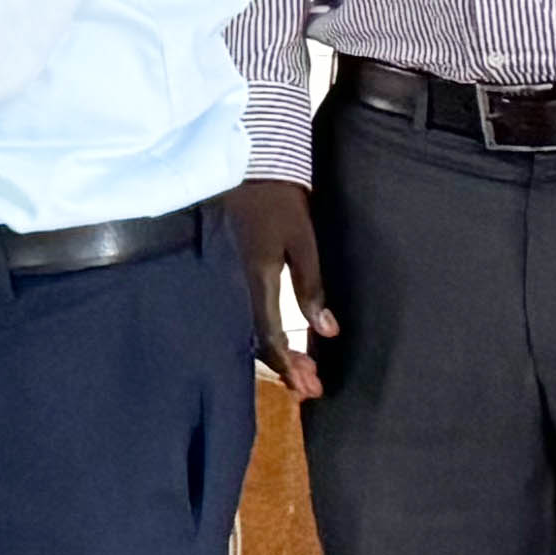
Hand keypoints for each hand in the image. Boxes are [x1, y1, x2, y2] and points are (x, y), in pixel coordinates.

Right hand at [235, 178, 327, 404]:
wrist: (247, 166)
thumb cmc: (279, 201)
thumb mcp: (302, 241)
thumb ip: (311, 286)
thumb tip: (328, 330)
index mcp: (255, 280)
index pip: (268, 336)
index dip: (288, 364)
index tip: (309, 386)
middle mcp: (236, 286)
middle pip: (256, 340)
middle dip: (285, 367)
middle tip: (310, 388)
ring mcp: (228, 281)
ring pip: (249, 329)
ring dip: (275, 353)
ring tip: (301, 371)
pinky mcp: (228, 273)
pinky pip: (244, 314)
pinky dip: (264, 333)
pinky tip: (279, 343)